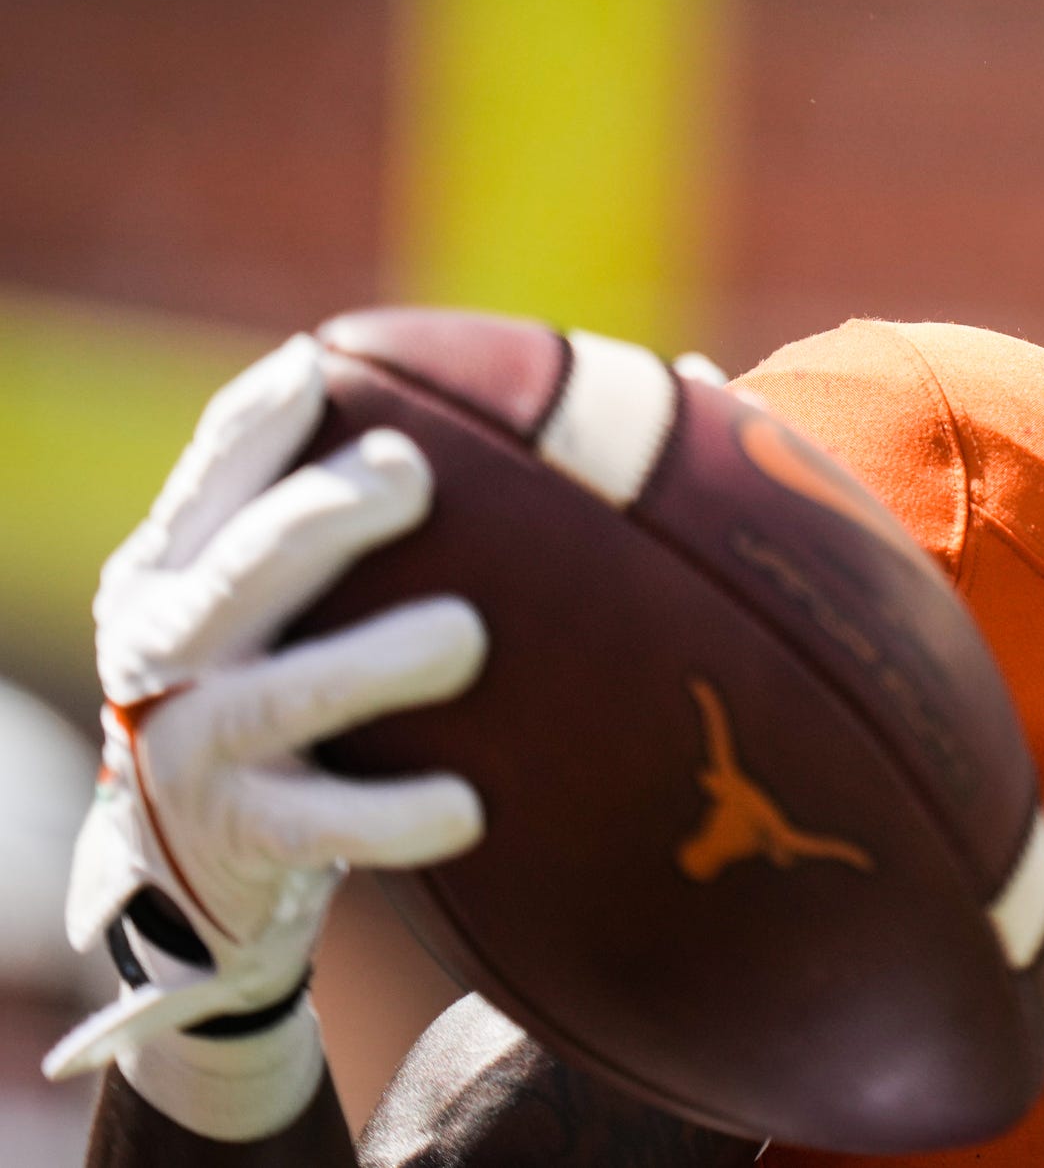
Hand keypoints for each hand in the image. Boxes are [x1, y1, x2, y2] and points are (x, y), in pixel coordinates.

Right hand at [43, 335, 486, 1134]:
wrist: (202, 878)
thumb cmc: (309, 688)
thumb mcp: (318, 598)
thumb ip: (438, 505)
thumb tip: (682, 382)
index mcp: (184, 566)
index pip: (213, 470)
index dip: (258, 417)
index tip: (322, 362)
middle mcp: (165, 647)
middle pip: (234, 568)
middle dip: (318, 516)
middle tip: (409, 475)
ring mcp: (191, 748)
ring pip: (275, 697)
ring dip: (368, 664)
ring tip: (462, 636)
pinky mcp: (239, 839)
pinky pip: (321, 826)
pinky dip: (392, 817)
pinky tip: (468, 809)